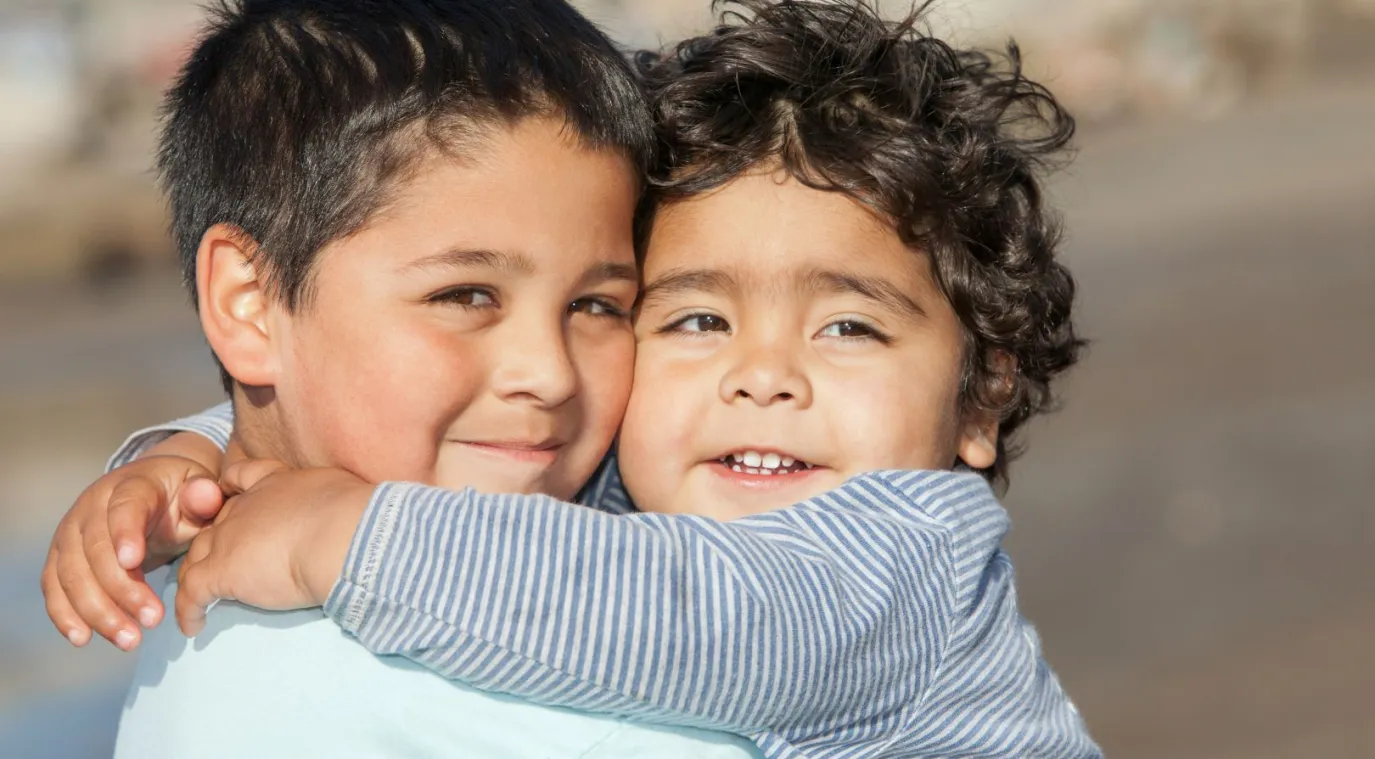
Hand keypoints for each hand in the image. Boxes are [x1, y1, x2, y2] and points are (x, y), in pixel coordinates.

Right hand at [42, 448, 224, 649]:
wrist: (156, 492)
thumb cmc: (182, 496)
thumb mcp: (199, 490)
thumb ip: (204, 496)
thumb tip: (204, 495)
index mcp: (130, 485)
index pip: (124, 507)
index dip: (125, 533)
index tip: (133, 561)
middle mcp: (91, 506)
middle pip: (96, 550)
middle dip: (121, 589)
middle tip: (153, 620)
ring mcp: (71, 531)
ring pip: (73, 574)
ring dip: (98, 611)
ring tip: (130, 640)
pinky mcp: (62, 556)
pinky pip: (54, 587)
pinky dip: (65, 614)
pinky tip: (83, 638)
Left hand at [174, 460, 371, 636]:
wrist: (342, 534)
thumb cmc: (354, 515)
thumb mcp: (341, 492)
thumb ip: (331, 502)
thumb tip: (349, 518)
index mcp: (276, 482)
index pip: (241, 477)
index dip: (231, 489)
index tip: (228, 499)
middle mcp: (245, 506)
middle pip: (215, 524)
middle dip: (214, 543)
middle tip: (222, 565)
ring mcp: (228, 539)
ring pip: (197, 557)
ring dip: (196, 577)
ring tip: (201, 599)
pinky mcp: (221, 572)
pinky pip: (192, 594)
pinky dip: (189, 611)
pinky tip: (193, 628)